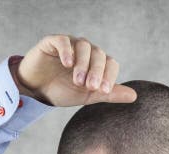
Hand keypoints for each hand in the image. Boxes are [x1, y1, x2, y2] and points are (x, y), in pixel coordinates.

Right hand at [11, 34, 136, 106]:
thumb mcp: (87, 96)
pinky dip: (67, 51)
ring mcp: (69, 44)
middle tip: (90, 87)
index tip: (103, 91)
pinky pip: (63, 41)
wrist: (35, 90)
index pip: (110, 64)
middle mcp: (86, 51)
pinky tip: (67, 64)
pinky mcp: (52, 42)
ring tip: (77, 81)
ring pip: (84, 46)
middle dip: (96, 71)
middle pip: (99, 54)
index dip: (109, 76)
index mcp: (96, 63)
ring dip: (83, 64)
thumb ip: (108, 94)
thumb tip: (134, 96)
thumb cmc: (61, 91)